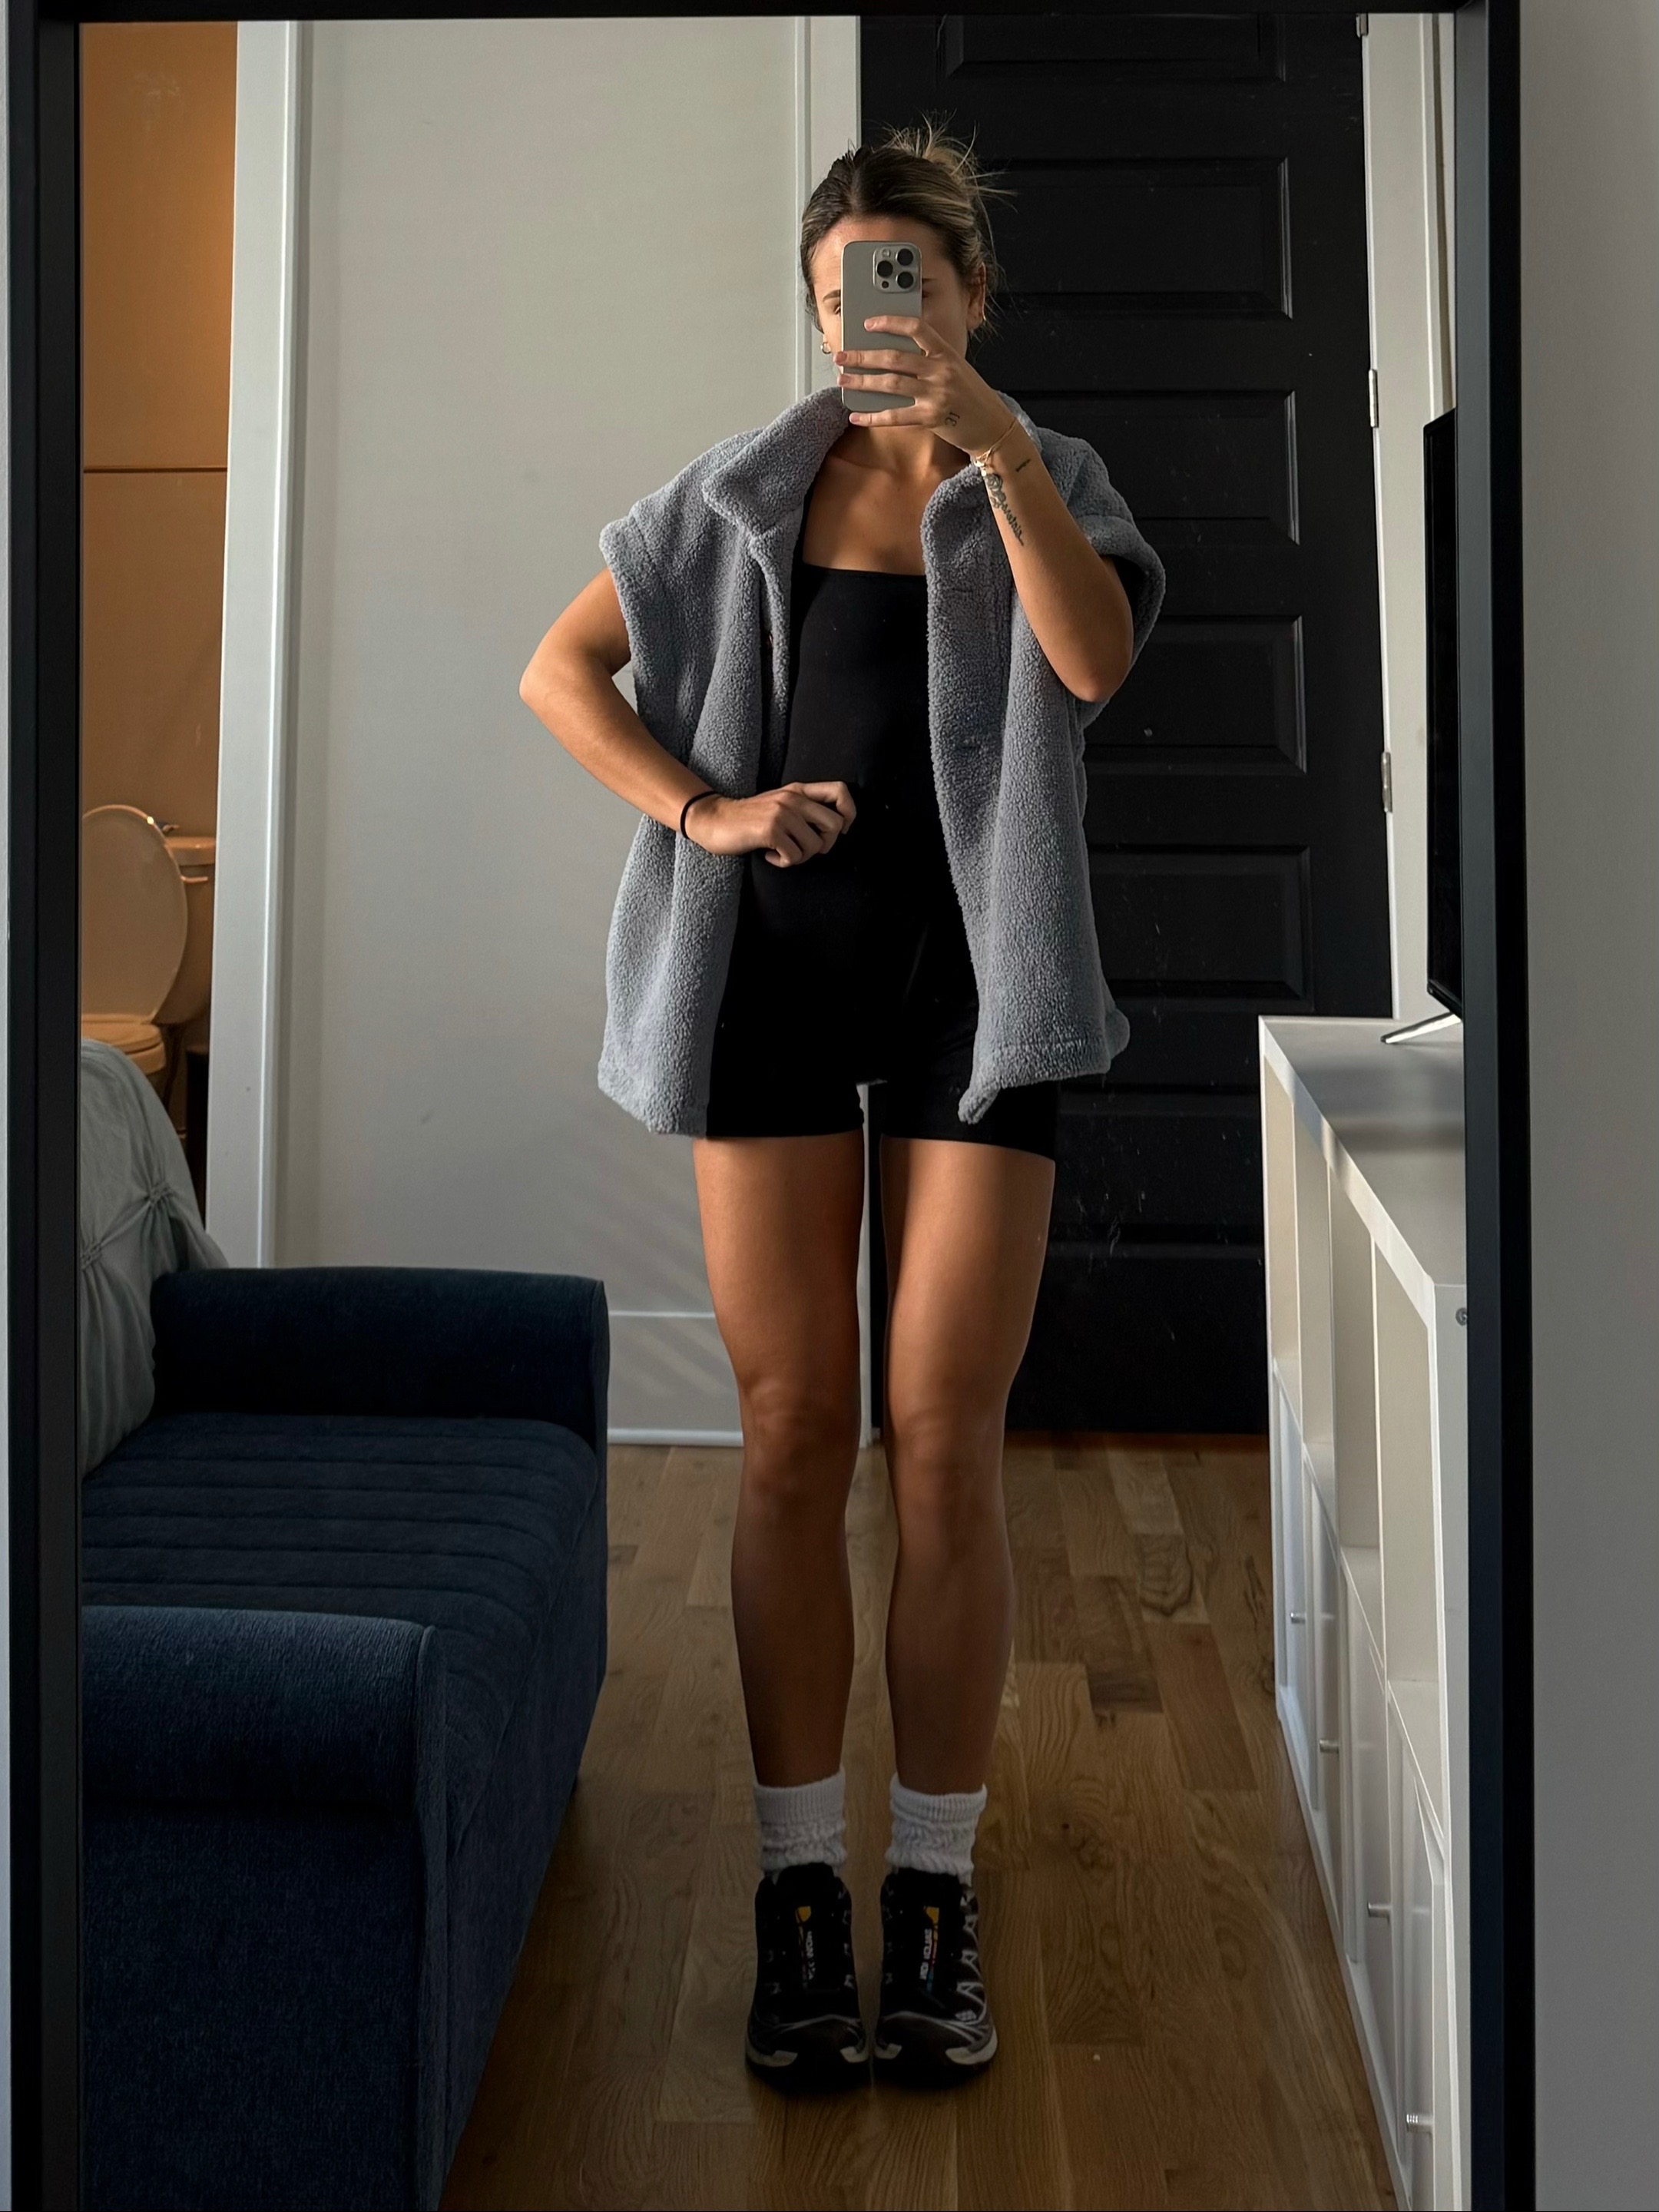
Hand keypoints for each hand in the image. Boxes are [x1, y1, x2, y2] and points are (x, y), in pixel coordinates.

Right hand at [686, 780, 855, 865]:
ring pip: (815, 846)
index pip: (840, 791)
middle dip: (824, 844)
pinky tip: (769, 855)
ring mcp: (782, 813)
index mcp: (799, 790)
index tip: (838, 830)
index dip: (849, 813)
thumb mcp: (780, 804)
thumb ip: (805, 808)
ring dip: (800, 857)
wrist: (713, 819)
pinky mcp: (770, 830)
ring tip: (782, 852)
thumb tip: (836, 827)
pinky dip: (783, 863)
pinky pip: (794, 857)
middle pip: (835, 825)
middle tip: (804, 847)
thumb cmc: (749, 819)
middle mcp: (793, 798)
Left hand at [834, 314, 1012, 455]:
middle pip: (894, 357)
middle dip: (863, 356)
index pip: (916, 327)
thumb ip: (930, 361)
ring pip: (890, 384)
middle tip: (841, 356)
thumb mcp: (956, 370)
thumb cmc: (972, 397)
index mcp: (946, 352)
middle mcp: (941, 370)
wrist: (993, 426)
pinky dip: (873, 417)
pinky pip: (895, 416)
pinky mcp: (931, 418)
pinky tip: (857, 416)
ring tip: (843, 380)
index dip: (890, 322)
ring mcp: (936, 394)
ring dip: (862, 381)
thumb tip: (891, 360)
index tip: (868, 323)